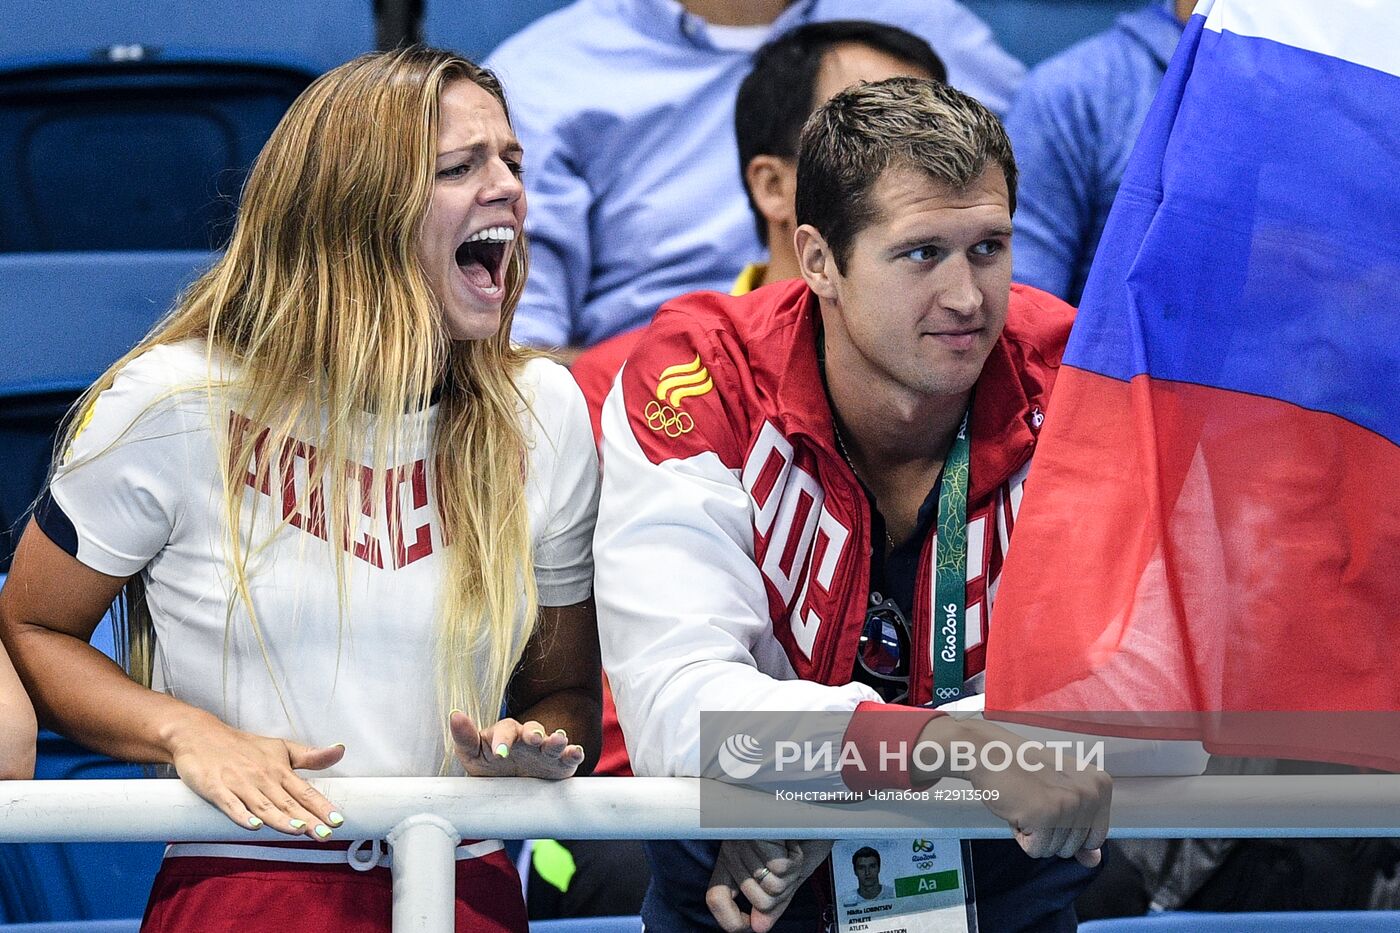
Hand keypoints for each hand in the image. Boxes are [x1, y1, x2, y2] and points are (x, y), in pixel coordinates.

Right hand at [165, 712, 344, 839]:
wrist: (200, 735)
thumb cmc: (244, 747)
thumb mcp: (280, 748)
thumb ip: (310, 756)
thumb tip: (340, 750)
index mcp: (279, 770)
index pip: (304, 791)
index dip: (322, 806)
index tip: (338, 821)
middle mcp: (262, 777)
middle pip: (288, 802)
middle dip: (307, 819)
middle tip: (325, 834)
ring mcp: (239, 784)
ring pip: (263, 805)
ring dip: (281, 819)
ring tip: (299, 830)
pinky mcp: (215, 788)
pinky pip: (230, 805)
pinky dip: (242, 816)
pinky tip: (254, 825)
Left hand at [450, 711, 584, 778]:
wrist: (511, 787)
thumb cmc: (490, 766)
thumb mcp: (473, 755)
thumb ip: (465, 737)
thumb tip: (454, 714)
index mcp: (507, 734)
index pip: (505, 729)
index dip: (502, 739)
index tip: (498, 753)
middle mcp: (528, 739)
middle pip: (533, 729)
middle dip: (533, 732)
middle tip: (532, 739)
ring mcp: (545, 751)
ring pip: (553, 740)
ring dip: (557, 739)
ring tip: (558, 740)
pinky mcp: (561, 765)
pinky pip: (569, 757)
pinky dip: (574, 753)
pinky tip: (575, 753)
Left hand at [706, 838, 833, 932]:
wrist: (812, 801)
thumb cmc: (796, 834)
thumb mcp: (784, 874)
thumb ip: (772, 902)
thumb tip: (759, 928)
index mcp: (731, 863)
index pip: (715, 899)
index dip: (731, 921)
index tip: (752, 923)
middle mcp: (732, 851)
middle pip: (759, 902)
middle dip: (784, 891)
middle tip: (786, 866)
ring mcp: (744, 840)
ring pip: (772, 888)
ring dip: (792, 873)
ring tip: (788, 850)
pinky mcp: (760, 831)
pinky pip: (781, 869)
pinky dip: (796, 858)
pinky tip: (791, 841)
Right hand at [959, 720, 1110, 866]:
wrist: (990, 751)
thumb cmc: (1024, 769)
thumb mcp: (1062, 793)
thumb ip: (1082, 828)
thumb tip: (1093, 862)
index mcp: (1100, 785)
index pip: (1096, 837)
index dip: (1068, 831)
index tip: (1052, 804)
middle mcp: (1090, 794)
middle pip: (1074, 847)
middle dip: (1049, 833)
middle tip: (1035, 801)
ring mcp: (1068, 804)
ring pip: (1054, 850)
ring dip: (1034, 834)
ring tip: (1026, 804)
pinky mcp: (1044, 816)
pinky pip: (1035, 850)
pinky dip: (1021, 836)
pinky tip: (1017, 810)